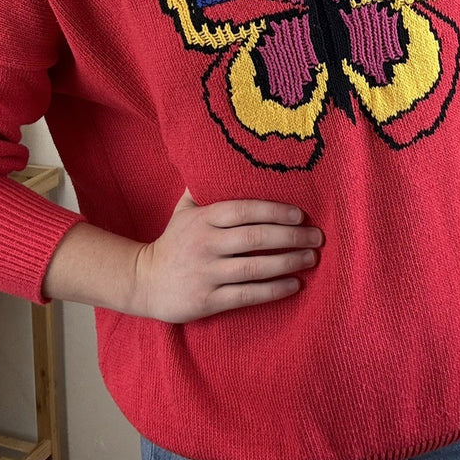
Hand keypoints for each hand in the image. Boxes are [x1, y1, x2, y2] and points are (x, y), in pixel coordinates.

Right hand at [133, 188, 322, 321]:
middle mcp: (205, 244)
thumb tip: (227, 158)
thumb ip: (206, 188)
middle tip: (317, 237)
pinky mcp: (207, 300)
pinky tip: (295, 284)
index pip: (244, 210)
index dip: (274, 211)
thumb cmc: (174, 241)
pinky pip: (247, 295)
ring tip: (311, 258)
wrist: (142, 282)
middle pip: (255, 238)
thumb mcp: (184, 210)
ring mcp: (206, 273)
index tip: (301, 214)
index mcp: (203, 218)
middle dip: (291, 237)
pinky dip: (273, 290)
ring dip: (288, 262)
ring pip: (254, 267)